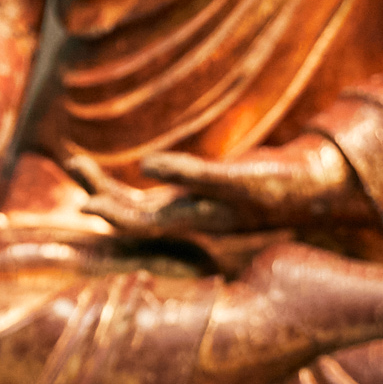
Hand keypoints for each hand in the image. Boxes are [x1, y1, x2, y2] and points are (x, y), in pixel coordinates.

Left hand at [77, 135, 372, 237]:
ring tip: (77, 160)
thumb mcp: (235, 177)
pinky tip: (121, 166)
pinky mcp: (199, 194)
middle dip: (99, 190)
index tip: (85, 202)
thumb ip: (190, 173)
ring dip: (108, 184)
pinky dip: (134, 178)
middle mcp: (186, 217)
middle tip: (72, 162)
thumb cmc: (277, 183)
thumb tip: (145, 164)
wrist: (310, 187)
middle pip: (130, 211)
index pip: (141, 223)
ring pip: (138, 200)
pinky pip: (156, 189)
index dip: (113, 214)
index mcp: (193, 220)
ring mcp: (191, 206)